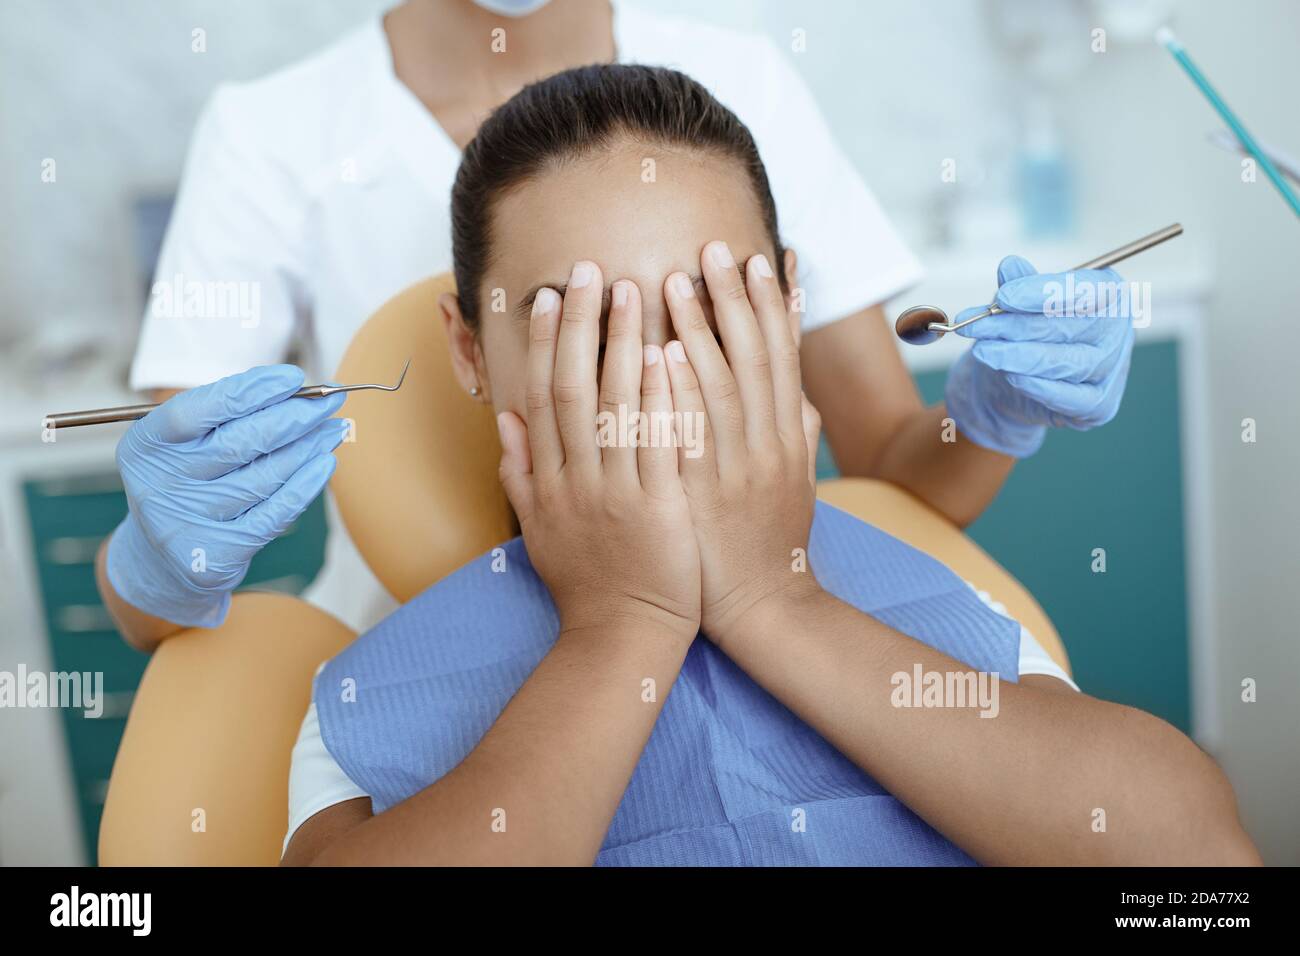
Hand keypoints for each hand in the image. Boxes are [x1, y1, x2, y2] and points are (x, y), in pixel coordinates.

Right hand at [108, 365, 347, 626]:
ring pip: (263, 477)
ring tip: (334, 428)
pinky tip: (325, 462)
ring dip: (307, 448)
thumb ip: (224, 415)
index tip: (293, 378)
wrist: (160, 559)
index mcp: (146, 445)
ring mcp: (187, 523)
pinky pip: (274, 514)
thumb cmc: (184, 481)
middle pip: (238, 443)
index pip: (198, 409)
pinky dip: (305, 485)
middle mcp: (160, 484)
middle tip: (329, 401)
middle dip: (293, 417)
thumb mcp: (183, 444)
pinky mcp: (218, 554)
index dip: (249, 390)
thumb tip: (290, 388)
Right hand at [496, 263, 700, 641]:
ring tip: (637, 289)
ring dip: (624, 343)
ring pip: (615, 406)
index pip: (541, 397)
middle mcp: (576, 480)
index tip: (549, 296)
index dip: (543, 343)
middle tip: (590, 271)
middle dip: (580, 325)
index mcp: (548, 481)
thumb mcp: (538, 531)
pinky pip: (658, 443)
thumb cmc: (586, 583)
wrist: (623, 637)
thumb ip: (520, 474)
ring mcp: (616, 493)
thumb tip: (505, 421)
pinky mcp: (658, 508)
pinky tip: (671, 353)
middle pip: (573, 387)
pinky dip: (662, 397)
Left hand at [659, 241, 821, 650]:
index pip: (785, 356)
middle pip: (755, 357)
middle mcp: (769, 443)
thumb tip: (803, 395)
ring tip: (676, 280)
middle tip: (717, 247)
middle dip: (737, 298)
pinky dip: (681, 392)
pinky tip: (664, 353)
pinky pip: (692, 434)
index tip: (764, 256)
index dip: (776, 304)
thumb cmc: (772, 541)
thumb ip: (799, 433)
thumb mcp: (796, 482)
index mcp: (790, 436)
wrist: (763, 606)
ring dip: (700, 330)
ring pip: (722, 385)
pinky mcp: (706, 494)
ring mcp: (738, 468)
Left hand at [944, 255, 1134, 457]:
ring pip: (1066, 363)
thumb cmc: (1026, 334)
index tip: (1004, 297)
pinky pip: (1069, 396)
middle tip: (975, 327)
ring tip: (983, 351)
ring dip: (1019, 357)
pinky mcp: (1100, 404)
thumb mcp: (1017, 306)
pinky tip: (1010, 375)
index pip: (1085, 289)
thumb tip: (1010, 266)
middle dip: (1016, 326)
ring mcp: (1113, 370)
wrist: (1016, 386)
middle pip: (1069, 327)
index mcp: (1109, 294)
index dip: (1043, 293)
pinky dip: (1037, 386)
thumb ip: (1018, 285)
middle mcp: (1118, 331)